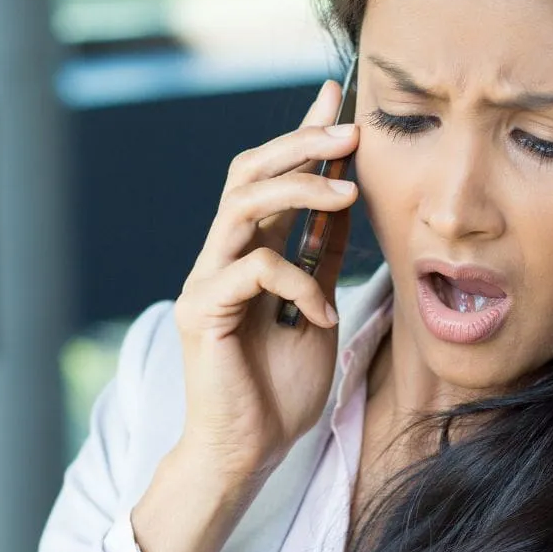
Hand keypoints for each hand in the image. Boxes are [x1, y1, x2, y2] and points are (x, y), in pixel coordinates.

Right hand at [127, 81, 358, 551]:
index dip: (303, 135)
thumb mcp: (316, 310)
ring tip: (347, 193)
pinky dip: (296, 284)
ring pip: (242, 205)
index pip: (271, 175)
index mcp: (246, 252)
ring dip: (298, 190)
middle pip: (248, 173)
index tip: (339, 97)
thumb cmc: (277, 392)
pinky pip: (251, 271)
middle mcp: (219, 256)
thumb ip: (320, 258)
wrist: (246, 454)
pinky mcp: (202, 312)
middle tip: (350, 129)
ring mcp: (206, 281)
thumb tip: (344, 201)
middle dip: (300, 144)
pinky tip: (322, 315)